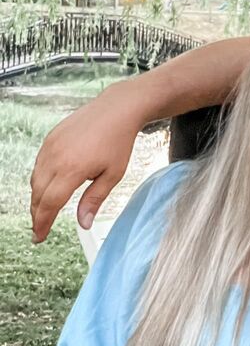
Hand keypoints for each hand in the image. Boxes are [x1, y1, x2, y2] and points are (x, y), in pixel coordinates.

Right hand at [30, 80, 143, 241]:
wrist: (116, 109)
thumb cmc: (118, 141)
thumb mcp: (113, 175)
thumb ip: (94, 200)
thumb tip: (83, 223)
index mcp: (72, 169)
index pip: (50, 204)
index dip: (43, 223)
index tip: (40, 236)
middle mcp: (56, 157)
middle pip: (38, 194)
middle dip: (37, 214)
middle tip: (40, 229)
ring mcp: (50, 146)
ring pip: (35, 180)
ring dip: (36, 198)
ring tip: (43, 212)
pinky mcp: (50, 138)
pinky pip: (39, 164)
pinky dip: (39, 180)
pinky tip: (47, 188)